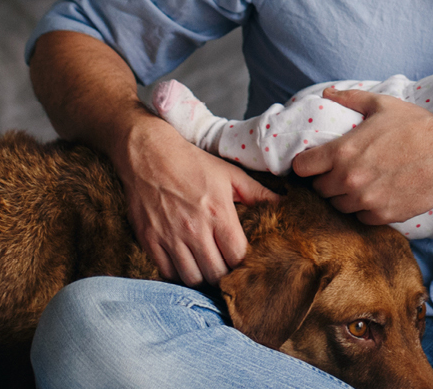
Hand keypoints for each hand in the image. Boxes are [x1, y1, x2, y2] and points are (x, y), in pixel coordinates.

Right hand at [111, 120, 279, 286]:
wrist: (147, 154)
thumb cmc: (191, 163)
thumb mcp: (229, 174)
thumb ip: (258, 193)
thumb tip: (285, 202)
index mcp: (218, 213)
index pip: (237, 257)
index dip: (244, 264)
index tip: (244, 261)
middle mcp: (194, 229)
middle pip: (216, 273)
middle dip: (225, 275)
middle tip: (226, 269)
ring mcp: (170, 236)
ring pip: (192, 278)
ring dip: (202, 278)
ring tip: (207, 269)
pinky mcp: (150, 240)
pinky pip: (167, 272)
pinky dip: (178, 274)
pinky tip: (185, 265)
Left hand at [289, 88, 432, 224]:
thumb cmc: (417, 128)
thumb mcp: (382, 106)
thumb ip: (351, 98)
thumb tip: (327, 93)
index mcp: (342, 151)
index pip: (303, 167)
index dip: (306, 165)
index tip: (313, 164)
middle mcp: (349, 179)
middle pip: (319, 190)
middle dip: (326, 181)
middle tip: (342, 172)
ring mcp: (365, 200)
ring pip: (338, 206)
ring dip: (345, 197)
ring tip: (361, 184)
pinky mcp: (382, 215)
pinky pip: (360, 218)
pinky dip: (365, 210)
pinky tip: (377, 195)